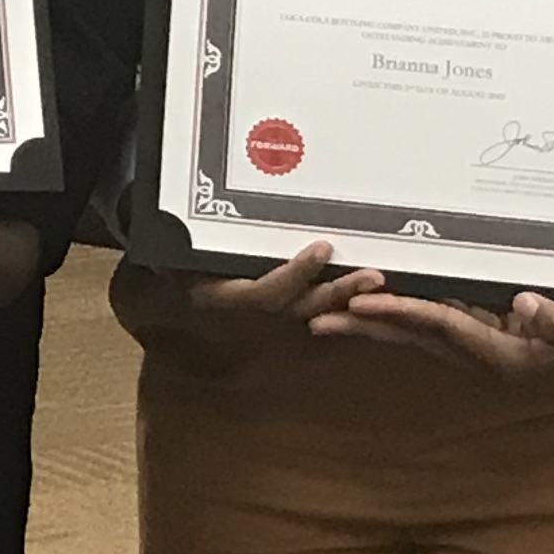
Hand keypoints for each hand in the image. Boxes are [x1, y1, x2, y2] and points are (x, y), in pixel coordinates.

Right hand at [148, 243, 385, 368]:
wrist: (180, 310)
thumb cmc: (179, 271)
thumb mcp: (176, 258)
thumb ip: (188, 247)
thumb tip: (187, 214)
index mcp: (220, 303)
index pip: (264, 295)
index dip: (295, 274)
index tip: (323, 248)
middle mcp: (247, 325)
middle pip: (300, 311)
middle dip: (336, 293)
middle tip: (372, 275)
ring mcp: (267, 336)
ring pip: (314, 320)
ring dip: (346, 304)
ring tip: (377, 283)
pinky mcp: (284, 339)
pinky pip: (319, 331)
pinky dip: (345, 320)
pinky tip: (371, 307)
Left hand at [317, 285, 553, 378]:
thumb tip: (525, 305)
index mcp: (511, 356)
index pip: (445, 328)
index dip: (403, 313)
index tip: (361, 301)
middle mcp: (491, 355)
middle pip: (417, 336)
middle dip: (367, 325)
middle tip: (313, 316)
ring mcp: (489, 346)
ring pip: (421, 330)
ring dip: (377, 320)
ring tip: (327, 309)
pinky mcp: (493, 331)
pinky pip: (439, 320)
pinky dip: (406, 309)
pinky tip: (378, 297)